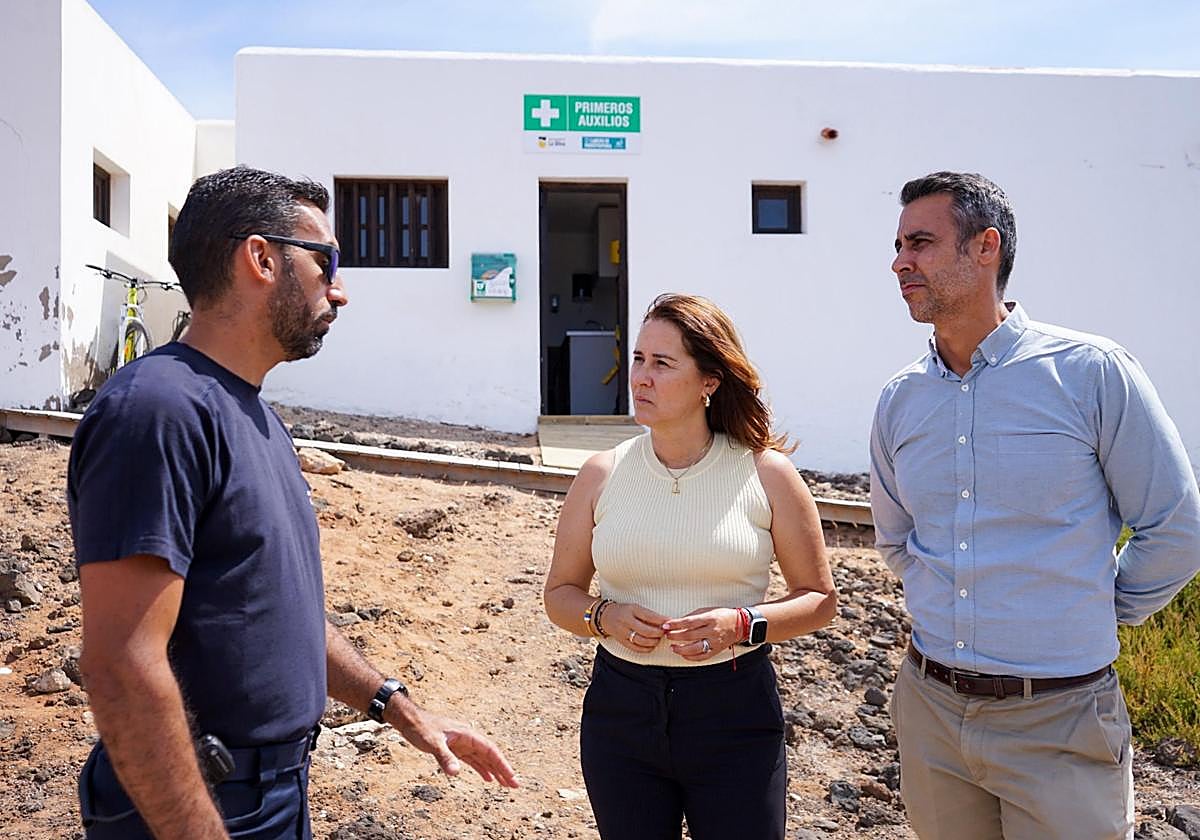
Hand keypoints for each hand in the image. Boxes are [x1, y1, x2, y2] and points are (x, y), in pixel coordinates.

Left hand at [387, 705, 518, 787]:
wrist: (409, 720)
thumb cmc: (421, 728)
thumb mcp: (432, 743)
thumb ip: (445, 757)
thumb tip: (456, 773)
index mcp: (467, 735)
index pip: (490, 751)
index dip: (502, 764)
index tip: (511, 777)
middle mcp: (468, 739)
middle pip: (490, 755)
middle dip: (503, 770)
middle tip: (515, 786)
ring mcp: (462, 744)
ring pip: (483, 759)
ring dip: (495, 771)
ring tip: (506, 785)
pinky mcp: (455, 749)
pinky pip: (473, 760)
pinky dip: (482, 769)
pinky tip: (487, 779)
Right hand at [604, 602, 668, 653]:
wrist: (605, 617)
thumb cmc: (624, 611)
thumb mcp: (635, 607)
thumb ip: (648, 614)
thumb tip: (665, 622)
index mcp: (631, 610)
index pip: (649, 616)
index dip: (661, 621)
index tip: (670, 622)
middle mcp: (627, 621)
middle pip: (646, 631)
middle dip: (659, 633)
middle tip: (665, 632)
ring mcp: (624, 633)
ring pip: (642, 641)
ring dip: (654, 641)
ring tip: (659, 638)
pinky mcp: (622, 642)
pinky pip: (637, 648)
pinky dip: (647, 648)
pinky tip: (651, 645)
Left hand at [663, 606, 742, 660]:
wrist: (739, 625)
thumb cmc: (721, 615)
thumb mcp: (708, 610)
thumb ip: (693, 616)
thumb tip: (677, 622)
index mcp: (710, 618)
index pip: (689, 622)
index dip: (675, 624)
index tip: (665, 626)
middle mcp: (712, 631)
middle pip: (690, 636)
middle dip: (675, 636)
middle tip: (666, 635)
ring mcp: (715, 642)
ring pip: (695, 649)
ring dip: (681, 649)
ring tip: (672, 647)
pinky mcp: (716, 650)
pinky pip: (702, 657)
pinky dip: (691, 657)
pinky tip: (683, 654)